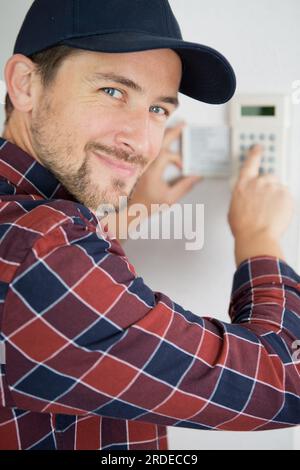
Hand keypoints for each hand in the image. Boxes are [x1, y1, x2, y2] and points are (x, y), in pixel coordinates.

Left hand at [128, 122, 201, 217]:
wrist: (130, 210)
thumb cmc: (148, 205)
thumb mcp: (170, 198)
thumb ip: (185, 186)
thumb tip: (198, 176)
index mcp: (153, 169)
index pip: (168, 155)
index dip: (178, 159)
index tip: (182, 168)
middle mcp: (146, 162)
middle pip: (161, 140)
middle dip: (174, 131)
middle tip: (184, 125)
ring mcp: (140, 162)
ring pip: (153, 142)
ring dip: (165, 135)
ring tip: (174, 128)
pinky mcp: (138, 164)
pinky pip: (148, 148)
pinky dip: (157, 143)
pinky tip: (161, 140)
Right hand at [228, 145, 294, 264]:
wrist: (257, 237)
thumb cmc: (244, 227)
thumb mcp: (233, 209)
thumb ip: (242, 197)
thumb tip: (247, 198)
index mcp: (243, 185)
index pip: (250, 162)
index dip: (255, 153)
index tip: (258, 148)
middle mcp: (258, 182)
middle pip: (268, 177)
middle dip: (269, 188)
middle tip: (266, 204)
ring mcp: (273, 187)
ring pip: (279, 188)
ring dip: (276, 197)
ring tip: (271, 212)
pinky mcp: (286, 195)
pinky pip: (287, 197)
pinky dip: (284, 205)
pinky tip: (277, 214)